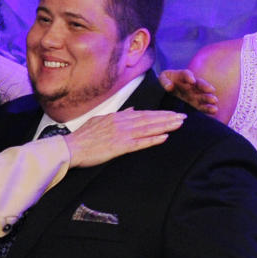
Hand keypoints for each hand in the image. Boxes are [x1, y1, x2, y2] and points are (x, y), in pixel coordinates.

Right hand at [64, 109, 185, 167]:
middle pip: (149, 119)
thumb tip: (132, 110)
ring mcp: (121, 134)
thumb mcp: (101, 120)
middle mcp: (122, 123)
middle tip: (184, 116)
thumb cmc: (84, 136)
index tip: (172, 113)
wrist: (72, 147)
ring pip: (148, 128)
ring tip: (179, 124)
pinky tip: (164, 137)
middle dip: (168, 118)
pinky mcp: (119, 147)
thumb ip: (118, 115)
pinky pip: (140, 143)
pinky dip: (153, 140)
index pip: (143, 114)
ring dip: (165, 126)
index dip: (160, 114)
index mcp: (118, 117)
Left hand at [159, 69, 217, 114]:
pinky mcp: (194, 102)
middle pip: (199, 84)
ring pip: (202, 95)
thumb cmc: (167, 81)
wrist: (168, 88)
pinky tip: (214, 111)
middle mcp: (191, 84)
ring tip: (215, 101)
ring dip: (208, 99)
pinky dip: (207, 108)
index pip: (186, 74)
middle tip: (211, 90)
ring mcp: (194, 93)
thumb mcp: (163, 78)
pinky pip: (201, 105)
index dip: (189, 77)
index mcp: (182, 75)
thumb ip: (165, 81)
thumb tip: (169, 87)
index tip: (192, 81)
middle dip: (205, 87)